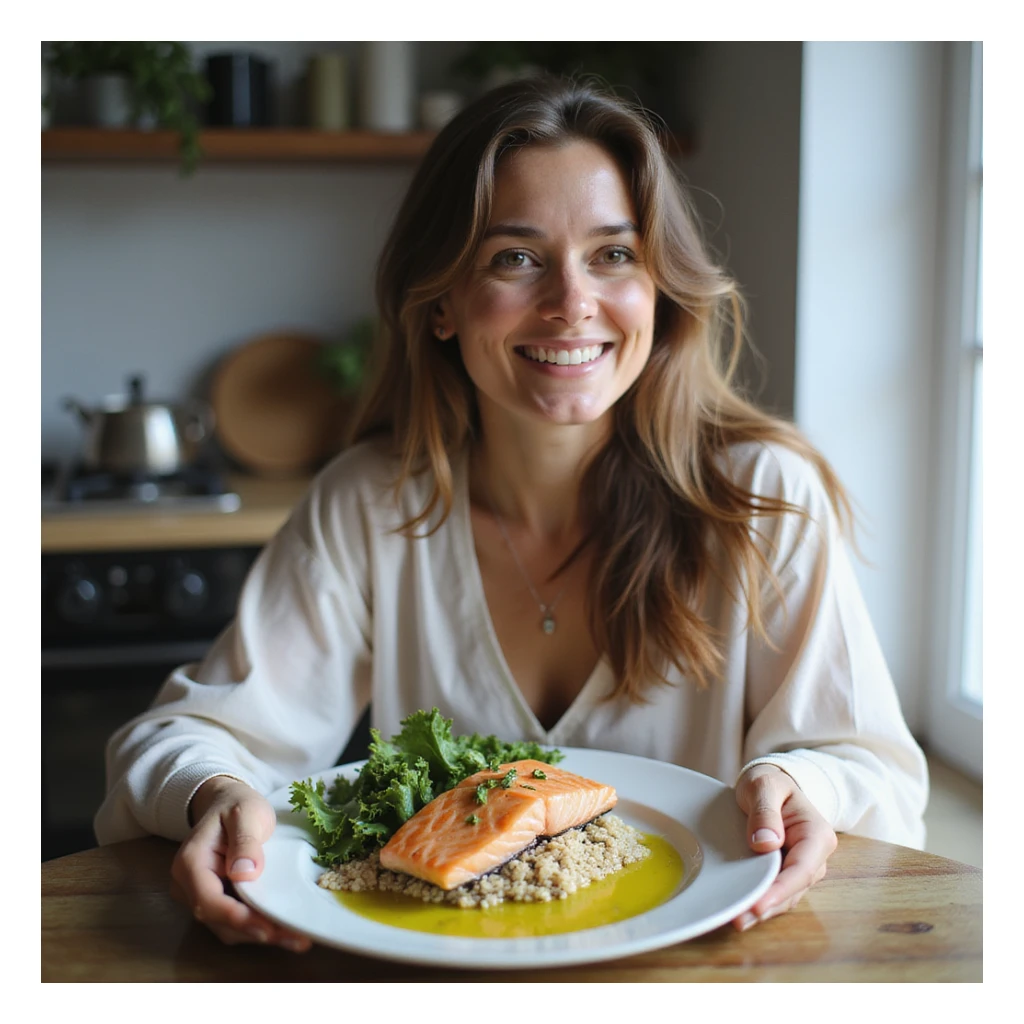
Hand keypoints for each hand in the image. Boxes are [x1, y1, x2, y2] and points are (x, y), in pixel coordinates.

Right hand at [169, 775, 312, 950]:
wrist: (226, 802)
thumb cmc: (237, 804)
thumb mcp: (246, 813)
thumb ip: (245, 841)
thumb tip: (245, 873)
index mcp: (190, 863)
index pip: (208, 901)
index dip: (237, 918)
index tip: (267, 928)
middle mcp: (188, 886)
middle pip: (218, 920)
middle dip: (256, 931)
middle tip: (296, 938)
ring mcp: (199, 896)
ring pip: (226, 927)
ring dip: (260, 934)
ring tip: (297, 938)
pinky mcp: (216, 901)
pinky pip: (233, 921)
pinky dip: (257, 927)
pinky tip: (284, 929)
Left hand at [731, 763, 837, 930]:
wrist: (770, 783)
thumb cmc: (769, 782)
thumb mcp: (764, 785)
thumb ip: (765, 811)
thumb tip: (766, 842)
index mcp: (816, 834)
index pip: (802, 868)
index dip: (781, 889)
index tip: (758, 904)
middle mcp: (814, 856)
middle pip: (794, 888)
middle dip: (769, 905)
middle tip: (739, 919)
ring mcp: (801, 867)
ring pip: (786, 896)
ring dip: (763, 910)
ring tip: (736, 920)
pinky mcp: (785, 873)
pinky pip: (775, 892)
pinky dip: (760, 901)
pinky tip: (740, 911)